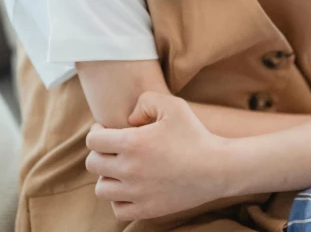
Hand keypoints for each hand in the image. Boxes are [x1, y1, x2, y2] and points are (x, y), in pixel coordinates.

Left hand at [85, 91, 231, 221]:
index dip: (96, 131)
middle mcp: (130, 170)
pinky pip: (118, 209)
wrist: (217, 168)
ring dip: (106, 176)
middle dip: (99, 152)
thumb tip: (129, 118)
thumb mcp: (173, 105)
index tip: (105, 129)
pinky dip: (118, 198)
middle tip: (113, 147)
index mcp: (133, 143)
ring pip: (101, 188)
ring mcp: (137, 193)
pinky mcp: (147, 209)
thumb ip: (145, 101)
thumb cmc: (194, 134)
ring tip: (120, 167)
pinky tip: (130, 186)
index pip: (93, 141)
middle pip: (93, 164)